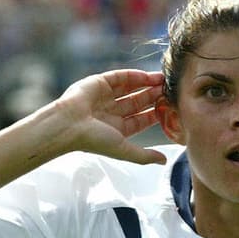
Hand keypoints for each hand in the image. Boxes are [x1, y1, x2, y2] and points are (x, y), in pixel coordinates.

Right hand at [51, 69, 166, 165]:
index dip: (155, 114)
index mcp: (117, 129)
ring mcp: (105, 97)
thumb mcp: (123, 150)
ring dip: (147, 85)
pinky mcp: (99, 82)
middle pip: (138, 102)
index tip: (171, 108)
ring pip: (131, 88)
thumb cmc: (93, 140)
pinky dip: (135, 76)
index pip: (141, 120)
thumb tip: (164, 161)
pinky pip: (120, 77)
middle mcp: (111, 112)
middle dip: (154, 97)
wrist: (68, 124)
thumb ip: (144, 156)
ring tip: (164, 81)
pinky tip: (149, 76)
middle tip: (170, 91)